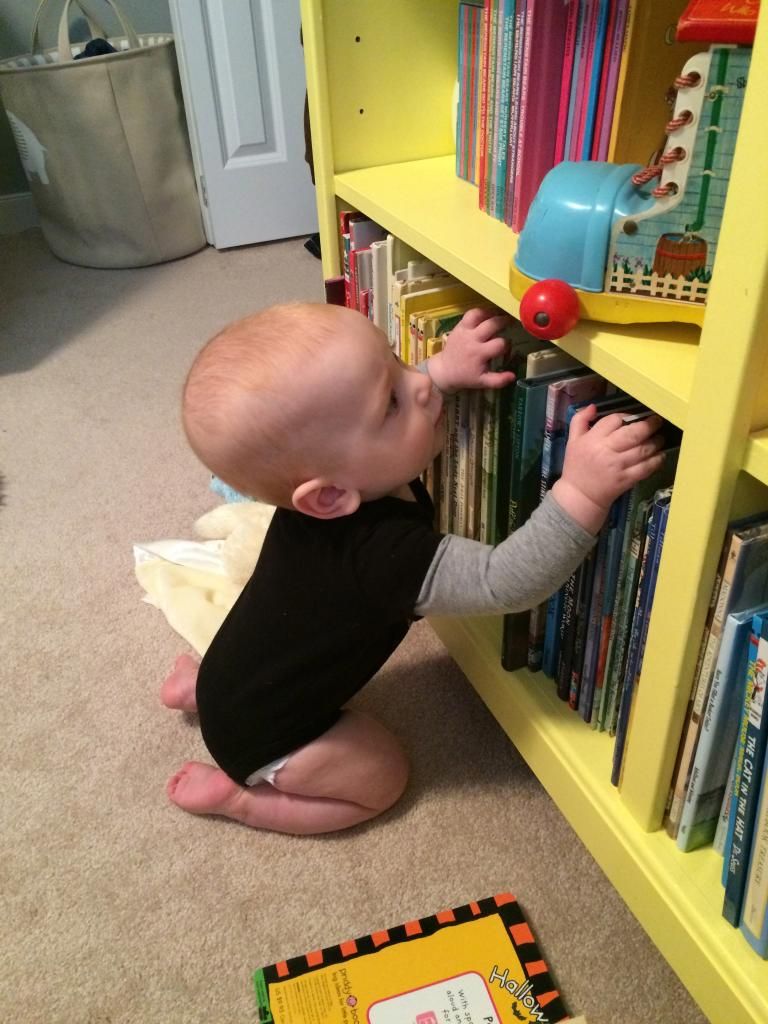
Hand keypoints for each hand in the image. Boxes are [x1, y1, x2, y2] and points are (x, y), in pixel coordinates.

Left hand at [425, 308, 516, 392]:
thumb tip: (513, 376)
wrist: (445, 370)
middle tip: (510, 323)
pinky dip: (481, 312)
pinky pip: (471, 313)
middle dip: (503, 322)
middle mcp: (473, 339)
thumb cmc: (466, 376)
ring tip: (499, 316)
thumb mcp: (483, 382)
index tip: (506, 348)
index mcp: (480, 354)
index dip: (507, 345)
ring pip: (480, 315)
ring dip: (492, 314)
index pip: (500, 344)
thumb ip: (498, 380)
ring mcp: (465, 331)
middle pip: (492, 324)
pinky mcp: (459, 326)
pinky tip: (487, 316)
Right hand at [552, 406, 666, 533]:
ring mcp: (618, 466)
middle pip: (632, 433)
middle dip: (649, 425)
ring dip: (656, 442)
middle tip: (657, 421)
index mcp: (592, 439)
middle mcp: (606, 451)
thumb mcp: (572, 441)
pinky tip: (660, 455)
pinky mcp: (626, 480)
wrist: (579, 496)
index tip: (632, 418)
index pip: (614, 420)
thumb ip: (580, 420)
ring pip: (643, 449)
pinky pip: (646, 467)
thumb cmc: (576, 466)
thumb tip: (594, 406)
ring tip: (660, 438)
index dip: (626, 416)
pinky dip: (656, 460)